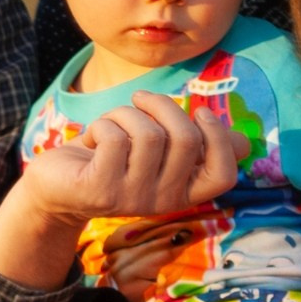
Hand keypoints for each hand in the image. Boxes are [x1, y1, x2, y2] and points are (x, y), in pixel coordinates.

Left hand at [21, 92, 249, 225]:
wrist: (56, 185)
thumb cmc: (112, 159)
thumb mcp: (158, 150)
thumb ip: (196, 145)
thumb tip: (244, 144)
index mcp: (182, 193)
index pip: (222, 176)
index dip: (218, 139)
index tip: (199, 112)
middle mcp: (162, 201)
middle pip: (185, 140)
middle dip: (162, 105)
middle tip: (140, 100)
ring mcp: (131, 198)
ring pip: (148, 133)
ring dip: (126, 113)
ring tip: (112, 124)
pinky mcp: (100, 190)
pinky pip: (115, 136)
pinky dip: (103, 124)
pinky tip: (94, 138)